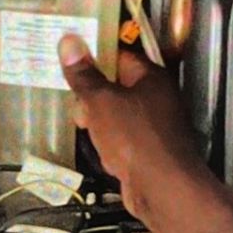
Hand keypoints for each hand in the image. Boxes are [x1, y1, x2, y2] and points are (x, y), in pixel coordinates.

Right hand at [59, 34, 204, 221]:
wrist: (162, 189)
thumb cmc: (137, 139)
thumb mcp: (101, 102)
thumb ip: (84, 75)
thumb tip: (70, 43)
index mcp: (150, 77)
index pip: (118, 56)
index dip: (93, 59)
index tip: (71, 63)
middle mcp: (156, 98)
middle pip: (115, 87)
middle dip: (92, 99)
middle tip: (80, 108)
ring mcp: (154, 126)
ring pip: (116, 116)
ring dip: (99, 125)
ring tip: (89, 132)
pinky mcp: (148, 151)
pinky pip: (122, 140)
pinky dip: (110, 147)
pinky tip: (105, 155)